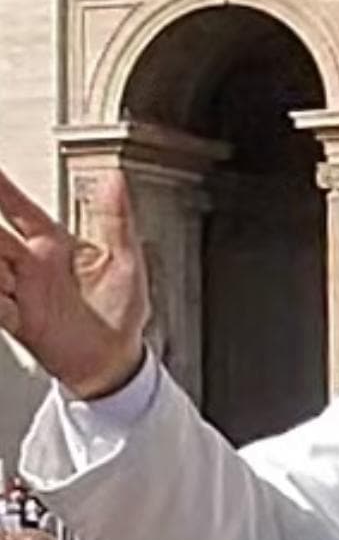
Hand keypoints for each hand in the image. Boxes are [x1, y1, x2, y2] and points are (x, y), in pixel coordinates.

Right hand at [0, 167, 148, 398]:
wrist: (114, 361)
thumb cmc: (122, 312)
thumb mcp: (126, 260)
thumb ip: (117, 219)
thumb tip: (114, 179)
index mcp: (54, 246)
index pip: (20, 210)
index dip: (2, 190)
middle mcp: (32, 267)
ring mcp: (22, 292)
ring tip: (3, 265)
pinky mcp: (19, 321)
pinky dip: (0, 299)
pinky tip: (5, 294)